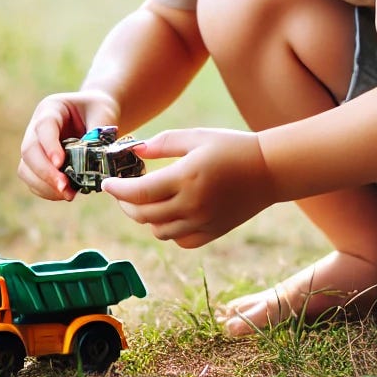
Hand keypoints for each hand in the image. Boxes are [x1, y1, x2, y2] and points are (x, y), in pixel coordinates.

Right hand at [17, 89, 117, 200]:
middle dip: (45, 172)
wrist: (95, 113)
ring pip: (26, 168)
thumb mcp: (103, 112)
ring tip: (68, 194)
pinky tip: (66, 194)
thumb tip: (97, 158)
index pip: (44, 126)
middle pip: (29, 150)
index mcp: (51, 108)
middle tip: (64, 187)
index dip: (49, 146)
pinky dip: (47, 191)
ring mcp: (34, 146)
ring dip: (44, 185)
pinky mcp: (38, 163)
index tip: (60, 164)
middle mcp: (36, 127)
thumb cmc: (99, 109)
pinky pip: (33, 180)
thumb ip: (99, 132)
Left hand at [102, 128, 277, 247]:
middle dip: (126, 204)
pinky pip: (179, 240)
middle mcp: (191, 205)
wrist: (269, 169)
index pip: (139, 192)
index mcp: (185, 178)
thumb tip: (135, 150)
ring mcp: (202, 222)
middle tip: (121, 192)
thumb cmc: (232, 146)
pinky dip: (166, 230)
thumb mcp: (196, 136)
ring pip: (159, 231)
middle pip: (144, 215)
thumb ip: (164, 143)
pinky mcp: (212, 232)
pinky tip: (166, 214)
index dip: (117, 190)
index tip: (107, 184)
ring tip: (142, 202)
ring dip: (144, 218)